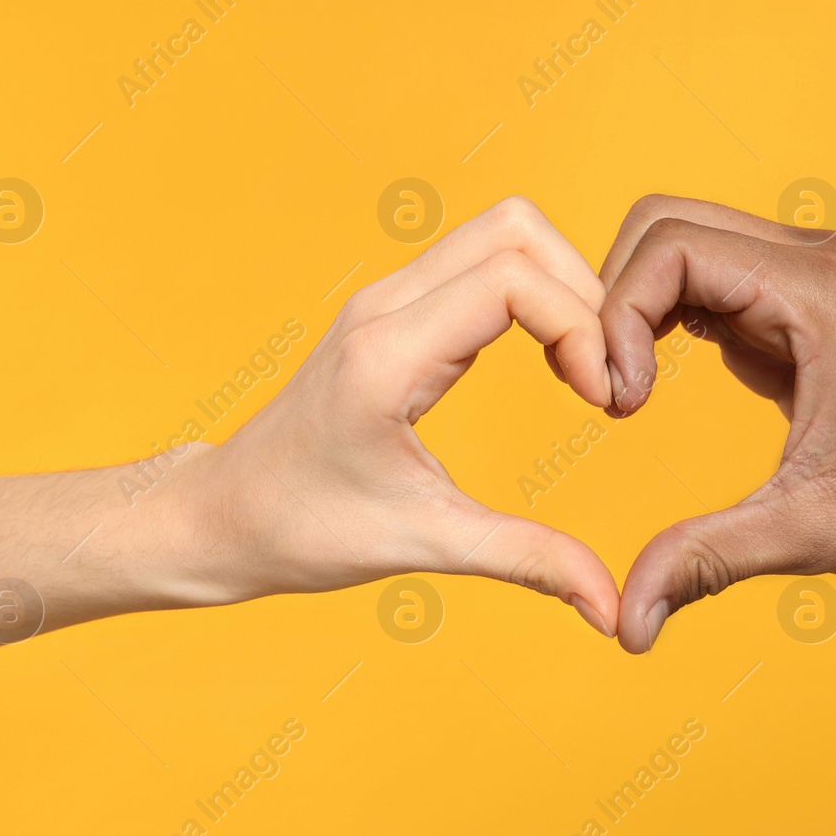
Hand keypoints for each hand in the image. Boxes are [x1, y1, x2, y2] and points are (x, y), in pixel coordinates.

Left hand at [179, 197, 621, 636]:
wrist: (224, 515)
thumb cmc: (302, 529)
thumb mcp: (424, 545)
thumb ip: (527, 562)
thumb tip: (611, 607)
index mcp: (387, 355)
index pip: (512, 279)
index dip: (579, 326)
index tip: (601, 400)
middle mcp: (385, 307)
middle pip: (517, 229)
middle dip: (584, 292)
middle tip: (604, 376)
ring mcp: (387, 300)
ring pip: (503, 233)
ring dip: (563, 288)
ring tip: (584, 370)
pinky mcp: (395, 310)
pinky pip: (484, 262)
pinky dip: (535, 296)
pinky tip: (552, 363)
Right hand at [598, 195, 835, 652]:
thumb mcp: (813, 532)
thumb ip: (708, 561)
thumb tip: (625, 625)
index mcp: (819, 290)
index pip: (670, 247)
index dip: (616, 317)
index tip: (619, 407)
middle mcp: (814, 263)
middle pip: (664, 226)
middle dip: (612, 299)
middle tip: (607, 394)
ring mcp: (810, 280)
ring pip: (682, 247)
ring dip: (635, 309)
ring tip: (625, 395)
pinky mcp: (804, 310)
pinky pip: (710, 283)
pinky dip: (665, 323)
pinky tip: (656, 391)